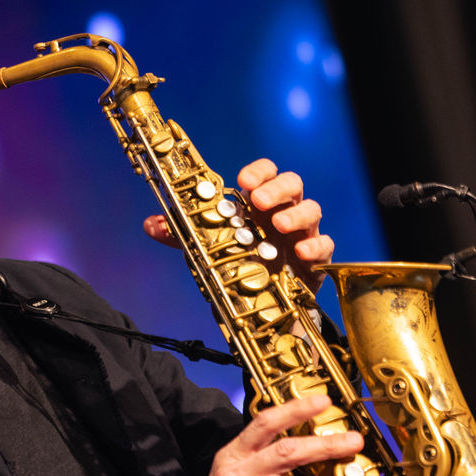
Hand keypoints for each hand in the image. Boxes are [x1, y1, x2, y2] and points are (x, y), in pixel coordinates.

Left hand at [140, 158, 334, 288]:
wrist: (263, 304)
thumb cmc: (240, 263)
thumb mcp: (208, 248)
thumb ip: (180, 234)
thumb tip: (151, 224)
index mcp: (257, 204)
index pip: (265, 174)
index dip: (258, 171)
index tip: (243, 180)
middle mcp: (282, 213)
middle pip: (292, 184)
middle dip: (276, 188)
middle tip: (258, 200)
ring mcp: (301, 234)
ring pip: (311, 209)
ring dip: (295, 214)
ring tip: (277, 224)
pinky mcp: (315, 259)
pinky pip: (324, 245)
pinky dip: (315, 245)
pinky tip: (301, 253)